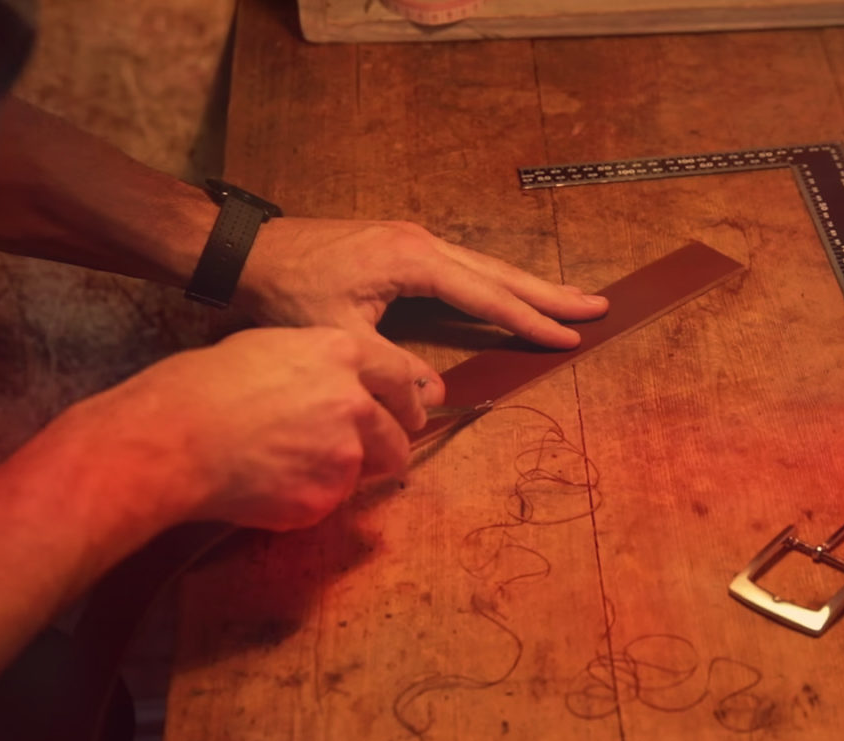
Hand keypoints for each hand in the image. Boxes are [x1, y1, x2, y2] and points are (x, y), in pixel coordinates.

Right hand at [66, 326, 440, 531]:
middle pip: (398, 432)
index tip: (408, 411)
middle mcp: (353, 399)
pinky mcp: (326, 496)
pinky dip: (307, 499)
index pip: (399, 375)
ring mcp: (344, 451)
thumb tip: (332, 387)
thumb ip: (315, 368)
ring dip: (342, 473)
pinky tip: (266, 485)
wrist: (170, 438)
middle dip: (387, 447)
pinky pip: (327, 502)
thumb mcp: (266, 349)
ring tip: (288, 466)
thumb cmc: (199, 388)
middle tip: (367, 455)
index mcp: (338, 352)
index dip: (405, 398)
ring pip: (365, 471)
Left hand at [235, 218, 609, 350]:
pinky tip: (504, 292)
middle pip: (499, 272)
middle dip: (549, 293)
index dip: (530, 321)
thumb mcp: (339, 336)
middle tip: (598, 306)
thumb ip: (391, 369)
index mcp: (414, 260)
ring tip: (567, 299)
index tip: (569, 338)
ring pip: (483, 266)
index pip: (488, 297)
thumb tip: (434, 396)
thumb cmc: (286, 291)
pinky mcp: (398, 246)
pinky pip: (461, 266)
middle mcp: (421, 242)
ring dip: (525, 285)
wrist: (245, 253)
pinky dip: (493, 282)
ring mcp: (411, 240)